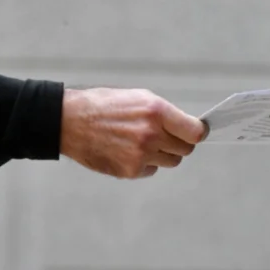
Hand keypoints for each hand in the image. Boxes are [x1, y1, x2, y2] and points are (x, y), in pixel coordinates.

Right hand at [60, 88, 207, 178]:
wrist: (71, 121)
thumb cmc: (105, 105)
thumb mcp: (138, 98)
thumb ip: (164, 113)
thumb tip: (185, 127)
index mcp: (156, 111)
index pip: (194, 132)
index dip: (198, 133)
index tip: (197, 132)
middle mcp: (151, 134)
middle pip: (186, 149)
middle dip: (180, 143)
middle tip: (167, 137)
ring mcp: (141, 155)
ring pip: (171, 161)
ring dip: (164, 154)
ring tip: (144, 142)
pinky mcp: (130, 170)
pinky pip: (152, 170)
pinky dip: (146, 163)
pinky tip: (129, 151)